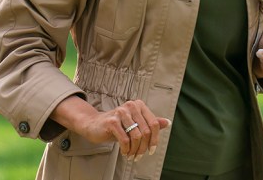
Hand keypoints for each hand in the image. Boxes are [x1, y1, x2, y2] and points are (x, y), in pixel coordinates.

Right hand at [51, 96, 170, 160]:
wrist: (94, 125)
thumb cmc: (116, 125)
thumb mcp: (134, 123)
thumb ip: (150, 122)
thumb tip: (167, 122)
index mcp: (138, 105)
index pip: (154, 123)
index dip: (155, 139)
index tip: (151, 150)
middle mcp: (131, 106)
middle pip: (146, 131)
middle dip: (144, 147)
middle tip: (139, 156)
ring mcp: (121, 113)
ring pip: (137, 136)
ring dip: (135, 150)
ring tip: (132, 156)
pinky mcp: (112, 121)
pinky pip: (125, 139)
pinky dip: (126, 149)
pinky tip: (125, 152)